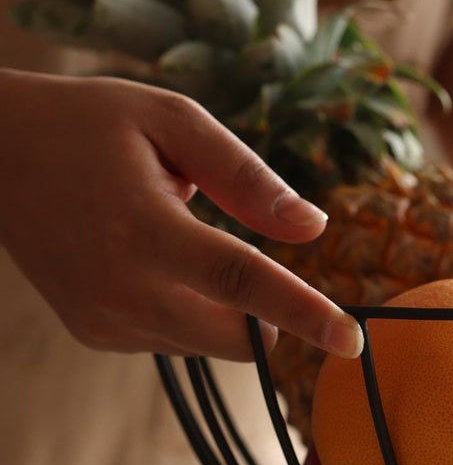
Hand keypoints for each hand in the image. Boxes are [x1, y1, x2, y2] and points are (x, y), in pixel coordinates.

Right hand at [0, 71, 363, 361]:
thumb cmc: (89, 125)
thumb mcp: (171, 120)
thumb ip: (246, 175)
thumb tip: (314, 227)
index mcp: (144, 228)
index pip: (241, 283)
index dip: (303, 314)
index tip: (352, 341)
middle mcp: (121, 287)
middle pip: (237, 338)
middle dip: (270, 319)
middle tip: (255, 265)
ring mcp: (103, 318)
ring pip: (211, 345)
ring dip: (223, 310)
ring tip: (172, 241)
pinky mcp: (95, 334)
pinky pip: (175, 340)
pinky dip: (186, 312)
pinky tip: (146, 262)